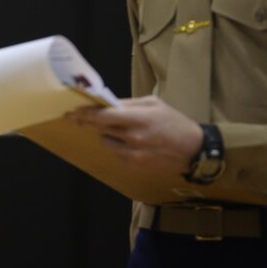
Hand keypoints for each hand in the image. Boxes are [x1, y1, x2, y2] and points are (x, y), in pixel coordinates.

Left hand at [67, 95, 203, 175]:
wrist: (193, 150)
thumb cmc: (173, 122)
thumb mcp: (153, 104)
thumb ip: (128, 104)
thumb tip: (106, 103)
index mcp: (138, 119)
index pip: (103, 116)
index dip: (85, 114)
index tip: (72, 111)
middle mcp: (133, 137)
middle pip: (100, 128)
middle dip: (89, 122)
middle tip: (78, 117)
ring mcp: (133, 153)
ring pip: (106, 141)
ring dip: (107, 134)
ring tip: (123, 129)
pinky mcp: (134, 165)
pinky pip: (116, 152)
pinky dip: (118, 146)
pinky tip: (132, 142)